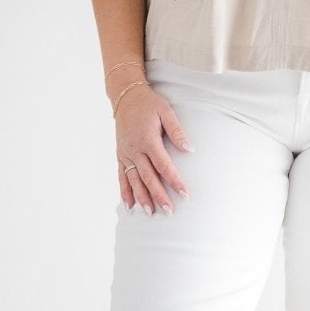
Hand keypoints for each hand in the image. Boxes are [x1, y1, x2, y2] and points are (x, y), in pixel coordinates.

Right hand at [116, 85, 193, 215]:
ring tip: (150, 214)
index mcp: (148, 140)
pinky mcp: (120, 155)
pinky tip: (129, 206)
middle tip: (169, 212)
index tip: (185, 194)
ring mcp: (126, 154)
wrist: (125, 96)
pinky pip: (122, 177)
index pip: (164, 165)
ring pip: (134, 181)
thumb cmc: (149, 104)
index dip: (174, 181)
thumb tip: (190, 149)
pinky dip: (125, 192)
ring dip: (142, 198)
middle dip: (159, 196)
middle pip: (148, 178)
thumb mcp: (166, 112)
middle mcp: (135, 150)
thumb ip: (177, 132)